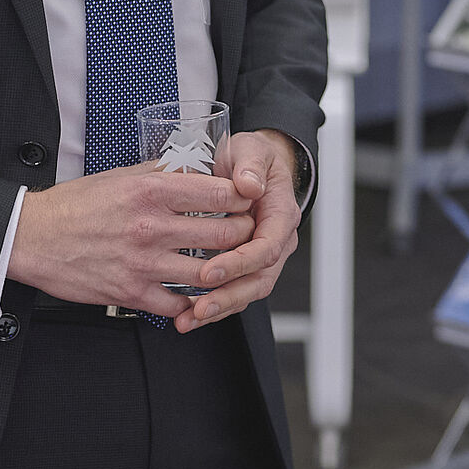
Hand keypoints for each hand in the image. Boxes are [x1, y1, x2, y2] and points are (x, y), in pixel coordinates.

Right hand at [7, 162, 257, 321]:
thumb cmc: (77, 204)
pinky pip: (178, 304)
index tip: (249, 200)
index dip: (243, 198)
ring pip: (208, 273)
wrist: (33, 238)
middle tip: (249, 234)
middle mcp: (152, 227)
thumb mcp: (122, 176)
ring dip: (225, 270)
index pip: (220, 193)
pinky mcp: (131, 292)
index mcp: (152, 191)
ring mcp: (143, 263)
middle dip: (244, 234)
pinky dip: (192, 301)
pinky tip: (197, 293)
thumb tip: (197, 164)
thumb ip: (162, 172)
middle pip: (224, 234)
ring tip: (231, 264)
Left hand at [181, 129, 303, 330]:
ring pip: (247, 291)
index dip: (240, 262)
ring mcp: (261, 256)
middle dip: (229, 296)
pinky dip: (213, 306)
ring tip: (188, 319)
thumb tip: (249, 186)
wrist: (249, 164)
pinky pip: (233, 291)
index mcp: (281, 213)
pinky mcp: (244, 265)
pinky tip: (187, 317)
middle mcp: (276, 239)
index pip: (267, 246)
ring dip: (219, 308)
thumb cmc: (250, 157)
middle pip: (259, 278)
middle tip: (199, 307)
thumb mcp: (251, 149)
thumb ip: (251, 164)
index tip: (211, 270)